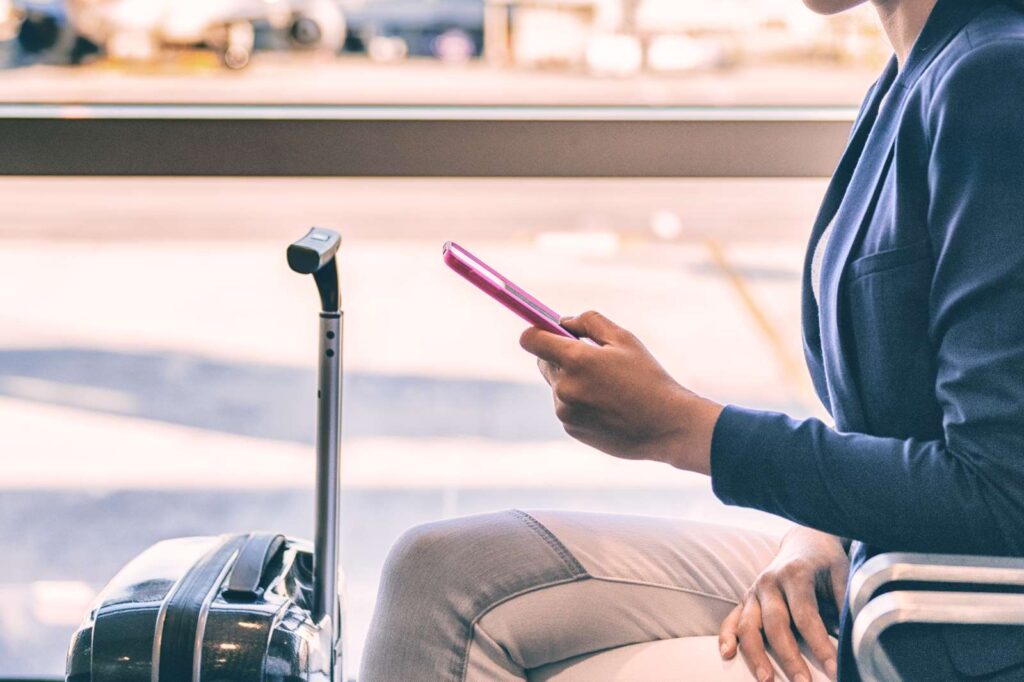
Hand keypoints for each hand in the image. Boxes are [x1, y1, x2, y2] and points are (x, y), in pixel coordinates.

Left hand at [519, 311, 722, 471]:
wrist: (666, 426)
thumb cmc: (647, 377)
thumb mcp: (623, 339)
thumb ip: (588, 322)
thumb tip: (562, 322)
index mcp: (576, 360)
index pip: (531, 340)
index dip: (535, 332)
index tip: (544, 331)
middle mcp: (564, 386)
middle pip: (543, 362)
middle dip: (560, 356)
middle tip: (589, 357)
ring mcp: (565, 411)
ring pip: (557, 385)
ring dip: (572, 380)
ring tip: (607, 387)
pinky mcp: (571, 428)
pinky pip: (566, 406)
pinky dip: (579, 402)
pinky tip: (607, 406)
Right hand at [719, 527, 849, 681]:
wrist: (804, 540)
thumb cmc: (826, 561)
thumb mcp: (842, 573)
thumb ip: (846, 603)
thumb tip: (855, 638)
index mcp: (795, 574)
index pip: (806, 616)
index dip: (820, 645)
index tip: (834, 670)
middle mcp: (769, 582)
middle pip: (775, 625)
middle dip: (789, 658)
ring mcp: (754, 590)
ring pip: (748, 625)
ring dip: (755, 655)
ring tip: (767, 680)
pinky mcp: (745, 598)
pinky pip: (731, 619)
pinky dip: (727, 637)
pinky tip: (727, 655)